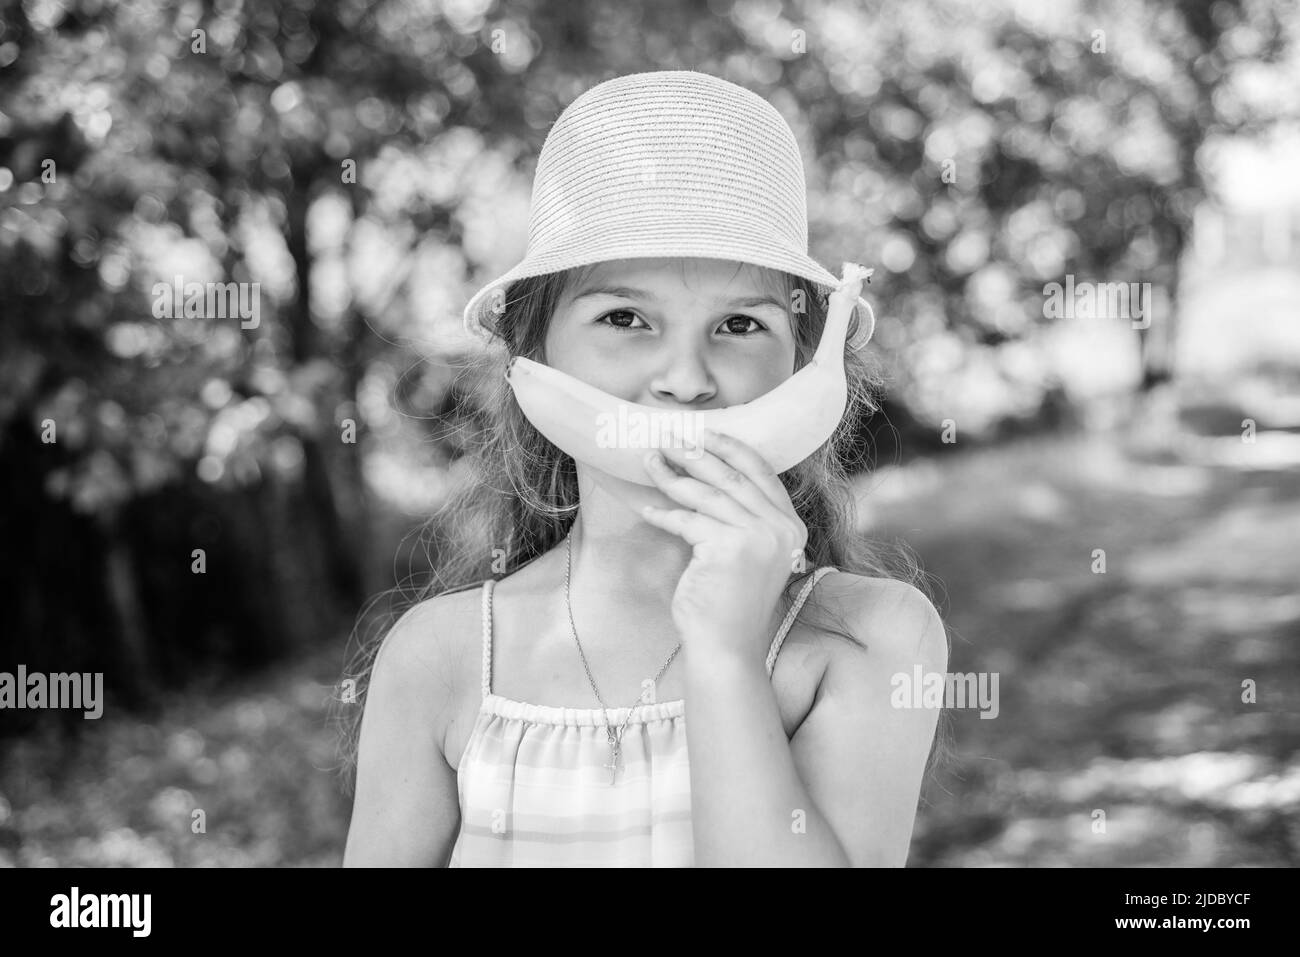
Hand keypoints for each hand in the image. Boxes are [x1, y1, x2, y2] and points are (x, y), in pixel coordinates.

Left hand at [639, 429, 807, 660]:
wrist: (727, 648)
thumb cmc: (730, 603)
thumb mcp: (748, 553)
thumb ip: (742, 517)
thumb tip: (704, 474)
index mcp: (791, 525)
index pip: (761, 472)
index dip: (731, 448)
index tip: (705, 432)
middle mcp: (780, 527)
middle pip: (731, 476)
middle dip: (696, 453)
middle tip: (666, 438)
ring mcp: (757, 536)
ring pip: (706, 493)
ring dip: (672, 475)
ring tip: (649, 461)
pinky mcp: (727, 547)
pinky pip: (687, 519)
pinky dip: (663, 513)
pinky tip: (647, 508)